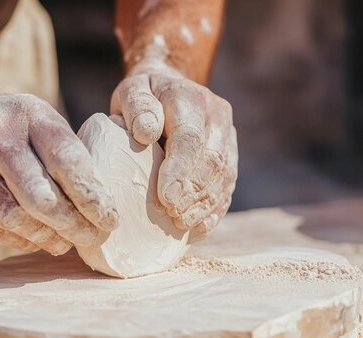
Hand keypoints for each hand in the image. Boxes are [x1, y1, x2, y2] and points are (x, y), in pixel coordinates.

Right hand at [0, 91, 119, 254]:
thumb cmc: (7, 125)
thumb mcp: (37, 118)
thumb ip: (66, 151)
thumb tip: (103, 199)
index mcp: (27, 113)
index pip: (68, 161)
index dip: (93, 197)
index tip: (110, 219)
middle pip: (42, 197)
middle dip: (74, 225)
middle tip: (93, 237)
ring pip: (14, 217)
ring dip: (46, 237)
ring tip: (64, 243)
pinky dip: (19, 240)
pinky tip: (36, 240)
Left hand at [111, 69, 236, 235]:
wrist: (168, 85)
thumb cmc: (143, 95)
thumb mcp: (132, 91)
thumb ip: (137, 106)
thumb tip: (146, 132)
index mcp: (190, 98)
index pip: (190, 138)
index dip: (180, 170)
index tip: (166, 198)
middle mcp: (217, 115)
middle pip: (212, 160)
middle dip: (194, 192)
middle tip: (174, 216)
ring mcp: (228, 135)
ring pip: (225, 175)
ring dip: (205, 204)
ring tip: (183, 224)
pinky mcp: (231, 153)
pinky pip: (229, 184)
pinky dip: (215, 208)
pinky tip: (199, 227)